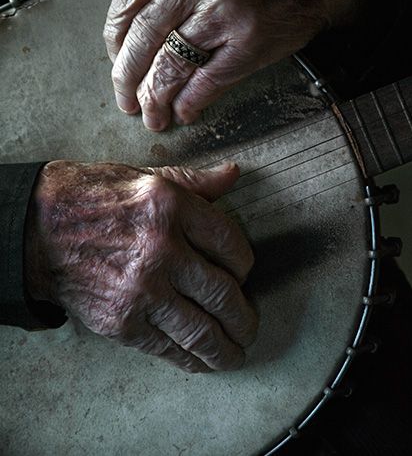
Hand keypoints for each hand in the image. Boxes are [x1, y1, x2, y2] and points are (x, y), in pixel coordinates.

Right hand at [24, 160, 256, 372]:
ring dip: (227, 348)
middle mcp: (161, 250)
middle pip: (224, 294)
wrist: (39, 229)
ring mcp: (141, 290)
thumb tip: (232, 175)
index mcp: (172, 207)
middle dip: (244, 316)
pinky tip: (203, 360)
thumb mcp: (148, 176)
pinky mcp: (122, 322)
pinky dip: (193, 360)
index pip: (232, 245)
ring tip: (235, 351)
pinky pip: (169, 349)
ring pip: (203, 331)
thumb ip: (196, 180)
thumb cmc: (93, 198)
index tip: (243, 274)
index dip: (245, 265)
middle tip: (247, 323)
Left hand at [89, 0, 365, 129]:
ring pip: (171, 64)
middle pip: (143, 38)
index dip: (114, 42)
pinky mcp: (251, 40)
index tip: (115, 60)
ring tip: (152, 115)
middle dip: (126, 78)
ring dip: (155, 98)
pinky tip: (185, 111)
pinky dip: (191, 103)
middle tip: (124, 99)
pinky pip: (208, 80)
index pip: (126, 2)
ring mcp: (226, 8)